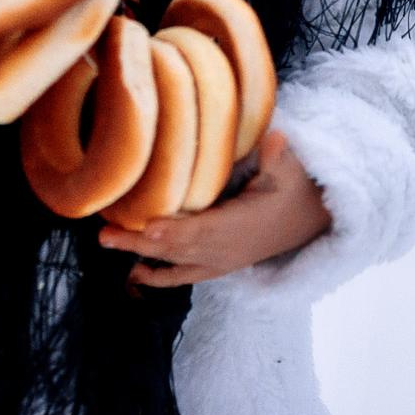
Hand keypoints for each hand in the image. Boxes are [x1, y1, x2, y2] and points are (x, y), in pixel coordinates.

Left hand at [97, 129, 332, 287]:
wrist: (310, 221)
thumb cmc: (296, 190)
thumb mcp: (291, 171)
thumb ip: (279, 156)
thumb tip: (277, 137)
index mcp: (240, 226)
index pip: (201, 231)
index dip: (174, 231)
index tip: (147, 227)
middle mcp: (225, 250)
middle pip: (176, 248)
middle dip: (139, 242)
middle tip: (105, 233)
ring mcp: (220, 262)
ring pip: (174, 262)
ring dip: (139, 254)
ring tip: (108, 242)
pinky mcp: (218, 266)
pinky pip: (184, 276)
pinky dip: (159, 276)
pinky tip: (134, 274)